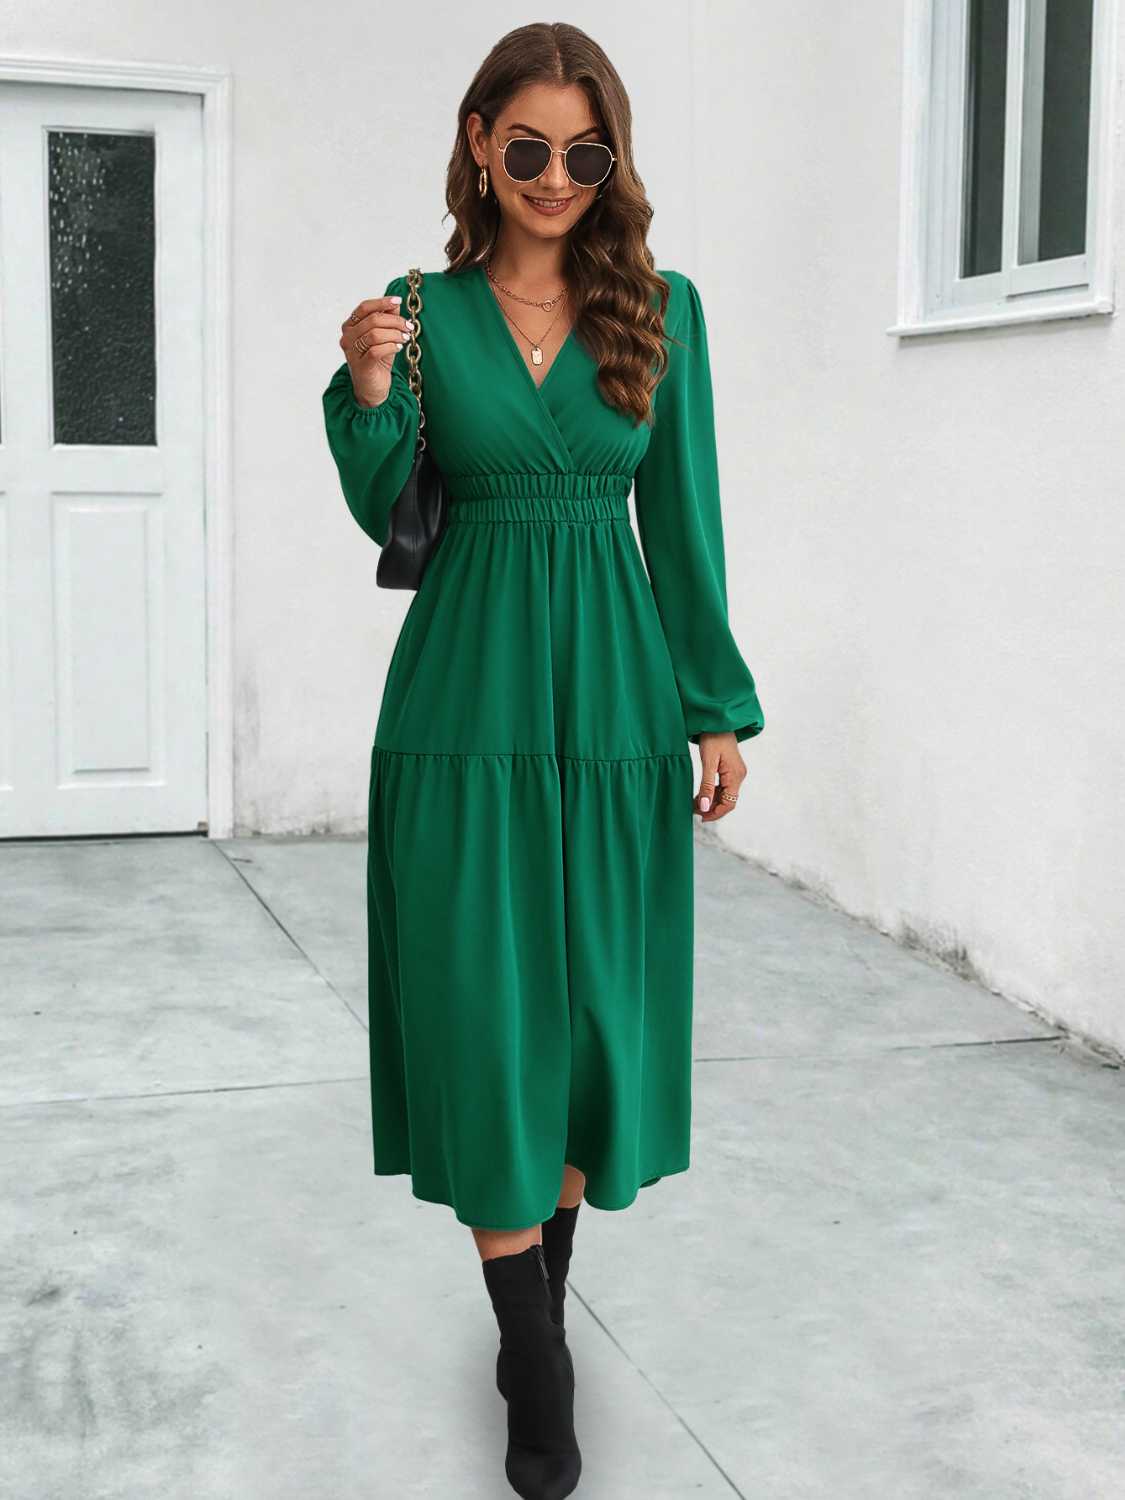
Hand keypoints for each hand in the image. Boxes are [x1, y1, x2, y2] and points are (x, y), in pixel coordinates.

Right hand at [338, 293, 414, 408]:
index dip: (382, 302)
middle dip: (395, 321)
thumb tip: (394, 304)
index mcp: (350, 327)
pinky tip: (399, 348)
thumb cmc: (377, 361)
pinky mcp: (360, 366)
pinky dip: (391, 346)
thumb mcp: (384, 337)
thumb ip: (387, 319)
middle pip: (372, 320)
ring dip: (395, 334)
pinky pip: (376, 350)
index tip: (398, 301)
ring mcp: (352, 352)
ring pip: (374, 334)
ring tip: (405, 338)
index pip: (364, 308)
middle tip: (408, 327)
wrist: (372, 388)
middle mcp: (347, 338)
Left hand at [694, 732, 746, 820]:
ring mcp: (735, 773)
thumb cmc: (713, 738)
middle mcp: (739, 776)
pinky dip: (712, 792)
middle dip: (711, 808)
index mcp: (736, 775)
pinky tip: (701, 794)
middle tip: (693, 809)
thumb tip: (704, 807)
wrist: (717, 721)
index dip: (715, 813)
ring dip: (711, 801)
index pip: (729, 803)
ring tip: (694, 803)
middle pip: (727, 801)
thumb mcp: (708, 763)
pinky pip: (723, 787)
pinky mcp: (730, 770)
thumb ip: (706, 786)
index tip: (700, 816)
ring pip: (725, 795)